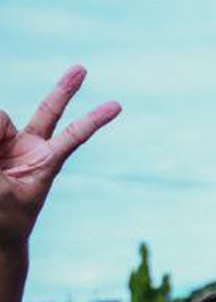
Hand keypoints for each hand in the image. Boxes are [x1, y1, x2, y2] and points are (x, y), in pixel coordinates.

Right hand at [0, 66, 119, 248]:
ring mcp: (11, 142)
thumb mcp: (1, 193)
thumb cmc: (7, 218)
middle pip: (48, 111)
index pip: (73, 135)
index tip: (117, 106)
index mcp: (48, 162)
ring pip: (0, 118)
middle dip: (65, 90)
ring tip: (2, 168)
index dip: (93, 121)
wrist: (0, 233)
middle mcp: (33, 147)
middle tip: (83, 69)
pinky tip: (19, 152)